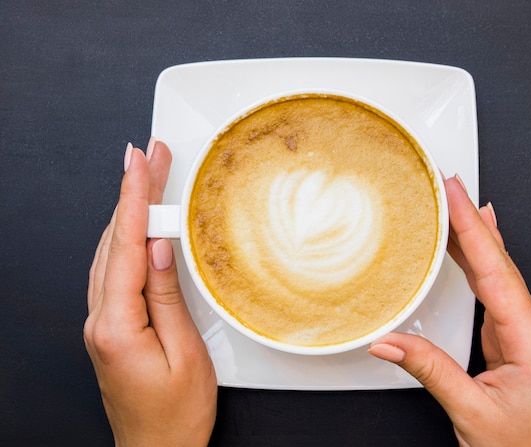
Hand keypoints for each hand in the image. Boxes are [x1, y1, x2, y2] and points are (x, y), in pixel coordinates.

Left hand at [84, 139, 216, 446]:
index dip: (134, 197)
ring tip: (146, 177)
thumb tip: (158, 247)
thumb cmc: (175, 415)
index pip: (125, 244)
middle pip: (114, 240)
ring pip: (110, 251)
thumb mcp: (185, 354)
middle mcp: (100, 320)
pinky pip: (113, 270)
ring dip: (127, 211)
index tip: (140, 160)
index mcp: (116, 324)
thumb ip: (166, 297)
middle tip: (149, 154)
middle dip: (131, 191)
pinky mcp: (110, 326)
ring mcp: (101, 322)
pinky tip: (136, 225)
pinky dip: (124, 238)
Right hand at [369, 175, 530, 445]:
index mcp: (530, 339)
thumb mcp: (471, 411)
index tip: (457, 194)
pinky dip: (477, 259)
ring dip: (474, 235)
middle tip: (449, 185)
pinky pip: (490, 287)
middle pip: (498, 261)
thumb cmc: (524, 446)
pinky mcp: (510, 335)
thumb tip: (388, 341)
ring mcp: (522, 329)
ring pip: (495, 269)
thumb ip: (429, 371)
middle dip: (472, 219)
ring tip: (454, 203)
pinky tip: (471, 244)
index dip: (473, 228)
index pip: (495, 270)